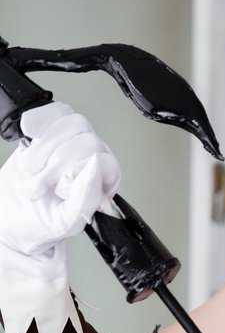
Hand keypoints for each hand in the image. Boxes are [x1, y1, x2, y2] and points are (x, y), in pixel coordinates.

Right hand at [0, 101, 120, 258]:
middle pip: (86, 140)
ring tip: (32, 169)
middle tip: (39, 186)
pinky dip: (38, 121)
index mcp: (103, 181)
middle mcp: (92, 158)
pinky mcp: (51, 129)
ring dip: (43, 147)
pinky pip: (54, 111)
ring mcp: (72, 141)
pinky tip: (28, 135)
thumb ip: (85, 199)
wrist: (12, 217)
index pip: (103, 160)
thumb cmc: (43, 222)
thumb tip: (95, 167)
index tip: (58, 189)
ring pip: (70, 122)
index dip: (77, 172)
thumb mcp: (66, 222)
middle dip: (54, 165)